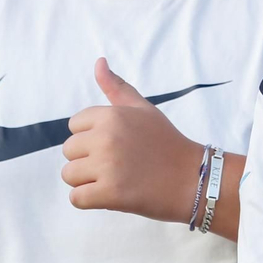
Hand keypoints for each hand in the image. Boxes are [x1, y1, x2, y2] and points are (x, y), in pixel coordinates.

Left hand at [63, 58, 204, 222]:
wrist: (193, 180)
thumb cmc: (167, 143)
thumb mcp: (144, 109)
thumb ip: (117, 87)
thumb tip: (98, 61)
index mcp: (111, 115)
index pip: (75, 125)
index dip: (92, 137)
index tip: (115, 145)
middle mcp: (106, 137)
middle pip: (69, 151)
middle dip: (87, 160)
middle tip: (117, 165)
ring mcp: (107, 166)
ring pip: (69, 175)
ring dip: (87, 181)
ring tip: (114, 180)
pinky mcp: (109, 194)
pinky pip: (76, 198)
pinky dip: (89, 201)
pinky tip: (110, 196)